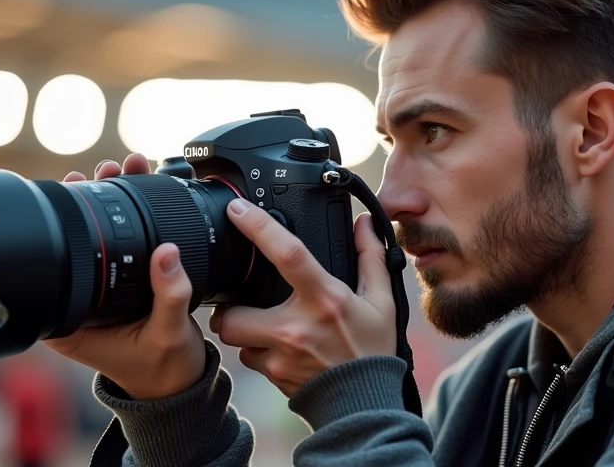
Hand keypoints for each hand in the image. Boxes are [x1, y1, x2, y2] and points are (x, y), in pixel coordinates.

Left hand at [43, 153, 206, 399]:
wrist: (180, 388)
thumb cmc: (165, 370)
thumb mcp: (169, 334)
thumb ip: (169, 296)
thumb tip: (166, 254)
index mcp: (71, 323)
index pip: (54, 264)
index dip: (64, 223)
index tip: (77, 187)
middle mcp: (77, 305)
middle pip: (76, 244)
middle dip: (91, 201)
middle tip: (105, 171)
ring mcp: (97, 295)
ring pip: (99, 241)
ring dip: (114, 203)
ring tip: (126, 170)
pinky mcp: (118, 289)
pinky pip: (120, 249)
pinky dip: (132, 220)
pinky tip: (142, 193)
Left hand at [209, 200, 395, 395]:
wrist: (363, 405)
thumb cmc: (372, 351)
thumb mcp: (382, 302)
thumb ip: (370, 258)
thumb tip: (363, 223)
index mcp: (325, 299)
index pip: (288, 254)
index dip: (258, 227)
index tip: (237, 208)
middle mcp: (297, 326)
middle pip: (234, 308)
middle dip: (231, 303)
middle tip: (244, 298)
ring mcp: (280, 355)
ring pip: (234, 334)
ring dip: (241, 328)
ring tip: (261, 324)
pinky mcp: (272, 376)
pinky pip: (248, 357)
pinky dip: (256, 351)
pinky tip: (276, 349)